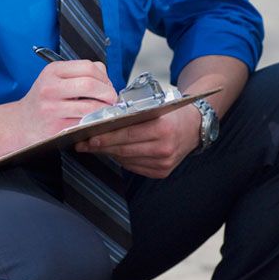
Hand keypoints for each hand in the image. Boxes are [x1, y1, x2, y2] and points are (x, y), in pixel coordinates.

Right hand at [18, 60, 117, 142]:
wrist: (20, 123)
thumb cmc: (41, 100)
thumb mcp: (54, 78)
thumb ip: (78, 73)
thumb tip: (105, 76)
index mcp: (52, 71)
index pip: (87, 67)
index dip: (104, 76)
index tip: (108, 84)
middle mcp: (51, 87)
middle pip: (90, 84)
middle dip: (108, 92)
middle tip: (112, 98)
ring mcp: (52, 108)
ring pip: (90, 106)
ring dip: (105, 108)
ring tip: (107, 109)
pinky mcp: (56, 127)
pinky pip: (84, 122)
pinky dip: (95, 121)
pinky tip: (96, 120)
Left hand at [75, 103, 201, 177]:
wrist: (195, 127)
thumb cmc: (172, 113)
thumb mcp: (155, 107)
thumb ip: (133, 115)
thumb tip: (104, 123)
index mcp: (162, 128)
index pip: (127, 134)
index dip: (106, 137)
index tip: (88, 138)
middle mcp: (164, 148)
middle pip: (124, 149)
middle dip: (101, 147)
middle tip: (83, 144)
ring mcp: (163, 163)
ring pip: (127, 160)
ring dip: (109, 153)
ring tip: (94, 147)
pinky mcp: (162, 172)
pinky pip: (134, 167)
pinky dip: (122, 159)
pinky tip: (113, 152)